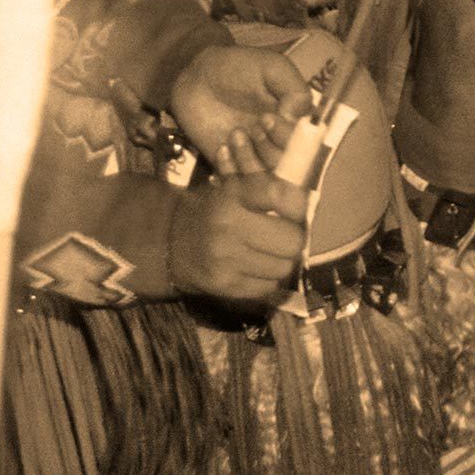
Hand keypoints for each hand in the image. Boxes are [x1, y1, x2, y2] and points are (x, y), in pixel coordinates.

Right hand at [168, 170, 306, 302]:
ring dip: (282, 261)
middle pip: (292, 240)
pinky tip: (256, 268)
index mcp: (232, 195)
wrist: (167, 242)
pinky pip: (268, 287)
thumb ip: (267, 189)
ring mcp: (225, 260)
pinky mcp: (224, 286)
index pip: (282, 196)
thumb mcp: (232, 187)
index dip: (297, 205)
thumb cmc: (211, 210)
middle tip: (285, 235)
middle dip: (294, 238)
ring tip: (269, 253)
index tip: (295, 210)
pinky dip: (268, 279)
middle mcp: (229, 227)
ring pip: (283, 267)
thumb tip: (307, 200)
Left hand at [169, 43, 308, 172]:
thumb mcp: (273, 67)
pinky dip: (230, 168)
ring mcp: (257, 156)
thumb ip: (293, 89)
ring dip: (250, 158)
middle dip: (270, 147)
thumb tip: (294, 119)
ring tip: (234, 134)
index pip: (308, 144)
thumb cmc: (239, 68)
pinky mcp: (233, 167)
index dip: (289, 136)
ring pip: (266, 178)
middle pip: (290, 165)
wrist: (198, 78)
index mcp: (298, 121)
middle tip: (254, 124)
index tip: (268, 116)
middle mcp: (282, 143)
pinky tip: (222, 147)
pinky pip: (239, 183)